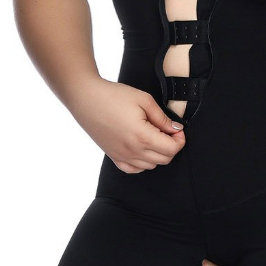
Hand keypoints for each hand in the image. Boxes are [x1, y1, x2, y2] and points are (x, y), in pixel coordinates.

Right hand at [69, 78, 185, 173]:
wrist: (86, 99)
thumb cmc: (114, 96)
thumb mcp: (144, 100)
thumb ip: (162, 118)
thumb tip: (176, 129)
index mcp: (142, 136)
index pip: (172, 149)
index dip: (180, 140)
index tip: (177, 129)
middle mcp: (132, 151)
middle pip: (164, 159)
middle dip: (171, 146)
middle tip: (168, 131)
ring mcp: (121, 156)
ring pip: (151, 166)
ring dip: (158, 154)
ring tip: (154, 136)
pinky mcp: (113, 156)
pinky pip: (134, 169)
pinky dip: (142, 162)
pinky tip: (141, 148)